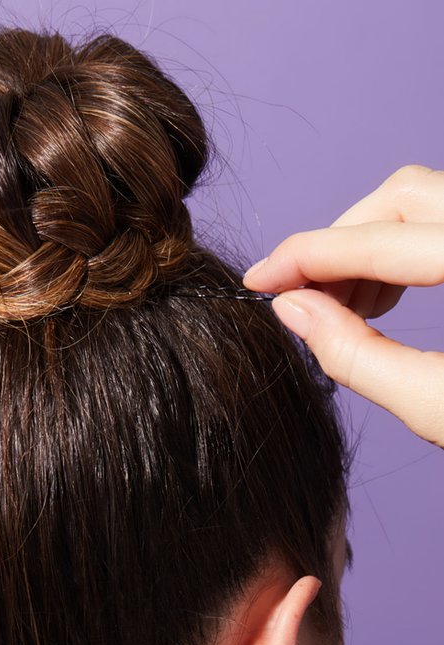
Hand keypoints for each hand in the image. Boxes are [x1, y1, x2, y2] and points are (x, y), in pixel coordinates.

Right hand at [242, 165, 443, 447]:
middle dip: (340, 245)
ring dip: (369, 245)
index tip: (260, 279)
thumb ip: (357, 357)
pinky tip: (385, 299)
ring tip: (346, 312)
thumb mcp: (441, 407)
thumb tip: (293, 309)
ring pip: (424, 199)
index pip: (381, 238)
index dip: (308, 256)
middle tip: (303, 302)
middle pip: (402, 196)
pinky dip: (404, 248)